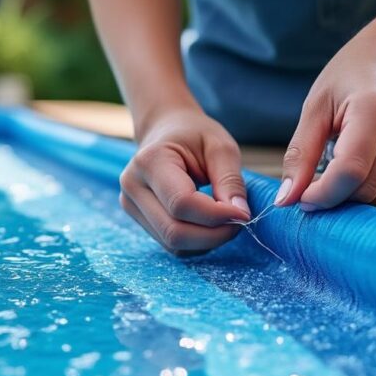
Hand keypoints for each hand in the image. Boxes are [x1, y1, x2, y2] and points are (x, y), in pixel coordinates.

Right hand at [120, 107, 250, 253]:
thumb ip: (230, 180)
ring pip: (173, 244)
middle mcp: (133, 187)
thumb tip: (241, 215)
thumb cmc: (194, 135)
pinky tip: (210, 225)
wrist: (165, 129)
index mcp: (149, 161)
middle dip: (214, 235)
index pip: (182, 203)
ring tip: (226, 220)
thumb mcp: (220, 146)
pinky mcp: (139, 220)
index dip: (216, 215)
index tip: (244, 213)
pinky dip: (197, 243)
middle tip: (240, 222)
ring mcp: (131, 206)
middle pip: (175, 231)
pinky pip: (172, 246)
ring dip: (207, 241)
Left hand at [275, 31, 375, 210]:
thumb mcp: (316, 107)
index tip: (301, 198)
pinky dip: (369, 190)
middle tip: (313, 185)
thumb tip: (286, 200)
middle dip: (335, 197)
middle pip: (366, 188)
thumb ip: (300, 155)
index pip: (350, 170)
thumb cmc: (348, 78)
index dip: (323, 194)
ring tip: (336, 169)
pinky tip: (359, 167)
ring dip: (352, 195)